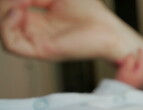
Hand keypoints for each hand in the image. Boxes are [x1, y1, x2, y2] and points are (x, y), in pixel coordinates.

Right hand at [0, 0, 126, 60]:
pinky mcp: (42, 51)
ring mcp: (36, 42)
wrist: (110, 31)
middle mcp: (34, 32)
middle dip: (6, 2)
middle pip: (4, 18)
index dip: (9, 0)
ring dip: (4, 11)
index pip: (9, 9)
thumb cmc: (91, 13)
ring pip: (3, 32)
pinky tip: (19, 11)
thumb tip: (15, 0)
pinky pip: (11, 45)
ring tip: (21, 1)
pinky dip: (7, 26)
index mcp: (37, 19)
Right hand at [115, 49, 142, 88]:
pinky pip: (129, 72)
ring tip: (118, 63)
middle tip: (121, 59)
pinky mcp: (131, 82)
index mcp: (141, 73)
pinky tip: (119, 67)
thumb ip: (130, 60)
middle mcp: (140, 77)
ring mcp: (136, 80)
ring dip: (126, 64)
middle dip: (129, 60)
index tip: (139, 47)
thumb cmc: (123, 81)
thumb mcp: (126, 68)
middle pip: (137, 64)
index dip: (140, 53)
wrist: (119, 94)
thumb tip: (131, 55)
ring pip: (132, 68)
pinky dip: (125, 69)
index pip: (142, 60)